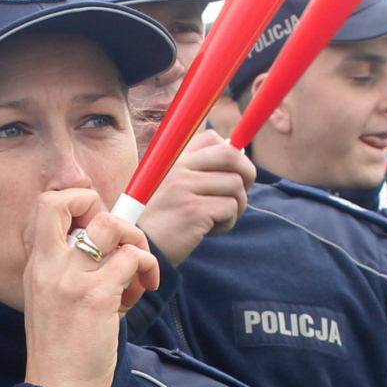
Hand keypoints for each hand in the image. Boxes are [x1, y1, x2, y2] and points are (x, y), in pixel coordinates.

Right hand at [21, 189, 157, 386]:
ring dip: (137, 242)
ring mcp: (72, 279)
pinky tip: (145, 289)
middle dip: (105, 209)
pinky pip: (132, 259)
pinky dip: (148, 269)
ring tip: (139, 271)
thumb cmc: (62, 351)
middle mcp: (49, 265)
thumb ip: (71, 271)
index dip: (78, 202)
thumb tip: (110, 246)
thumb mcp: (52, 301)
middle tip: (120, 243)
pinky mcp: (97, 296)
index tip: (98, 229)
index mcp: (36, 265)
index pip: (46, 205)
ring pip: (113, 225)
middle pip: (72, 201)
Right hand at [135, 130, 253, 266]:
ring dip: (237, 206)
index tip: (232, 173)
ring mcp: (185, 188)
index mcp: (173, 159)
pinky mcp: (194, 211)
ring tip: (218, 220)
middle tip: (239, 195)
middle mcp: (179, 168)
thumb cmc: (159, 220)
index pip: (212, 138)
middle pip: (231, 155)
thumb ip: (195, 171)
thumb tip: (237, 156)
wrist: (139, 249)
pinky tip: (209, 231)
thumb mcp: (170, 186)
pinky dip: (228, 223)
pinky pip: (230, 208)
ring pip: (235, 185)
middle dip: (247, 174)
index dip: (232, 153)